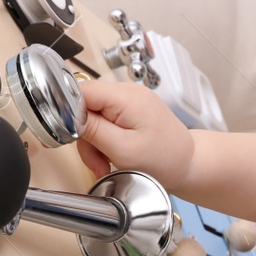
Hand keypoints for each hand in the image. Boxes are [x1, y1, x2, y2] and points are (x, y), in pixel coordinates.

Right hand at [75, 78, 194, 186]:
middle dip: (85, 136)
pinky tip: (112, 157)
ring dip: (94, 144)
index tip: (66, 133)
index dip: (67, 110)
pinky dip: (104, 142)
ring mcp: (130, 102)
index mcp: (126, 97)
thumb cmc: (165, 160)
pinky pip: (105, 122)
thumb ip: (93, 129)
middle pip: (85, 106)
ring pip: (93, 118)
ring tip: (106, 163)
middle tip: (96, 160)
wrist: (189, 165)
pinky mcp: (130, 112)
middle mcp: (127, 93)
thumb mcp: (122, 149)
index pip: (81, 89)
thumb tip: (66, 112)